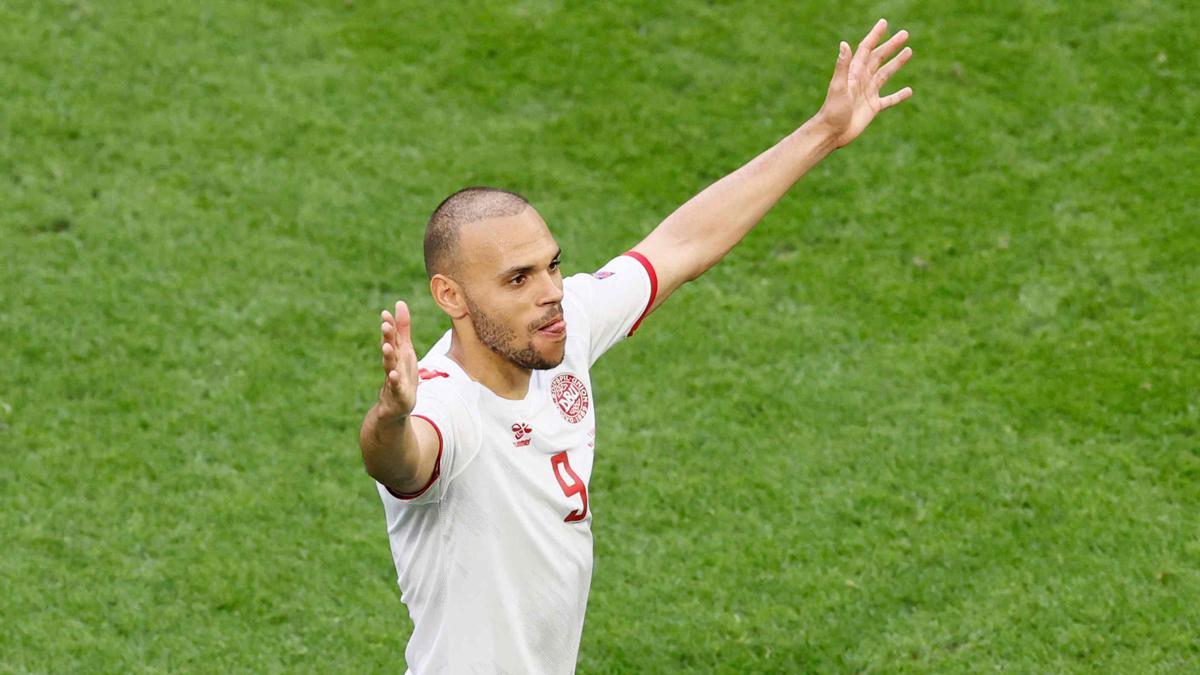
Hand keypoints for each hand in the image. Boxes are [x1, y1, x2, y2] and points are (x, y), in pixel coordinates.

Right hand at [378, 301, 417, 417]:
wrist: (395, 406)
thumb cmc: (401, 373)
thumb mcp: (405, 349)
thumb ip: (402, 328)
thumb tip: (400, 303)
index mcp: (396, 353)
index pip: (391, 337)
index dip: (389, 325)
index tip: (386, 313)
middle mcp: (392, 364)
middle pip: (389, 348)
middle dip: (387, 337)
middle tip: (385, 324)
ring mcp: (393, 379)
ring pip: (390, 366)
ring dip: (388, 356)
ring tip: (386, 347)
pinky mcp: (398, 393)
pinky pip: (395, 386)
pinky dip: (394, 381)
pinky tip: (393, 375)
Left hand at [816, 19, 912, 147]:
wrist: (832, 133)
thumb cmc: (833, 110)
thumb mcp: (839, 86)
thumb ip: (842, 66)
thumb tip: (844, 43)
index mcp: (854, 73)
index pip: (866, 50)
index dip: (875, 36)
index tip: (884, 23)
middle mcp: (862, 80)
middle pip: (879, 58)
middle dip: (891, 46)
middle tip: (905, 34)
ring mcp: (868, 93)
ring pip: (885, 74)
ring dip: (897, 63)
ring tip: (909, 51)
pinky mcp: (873, 108)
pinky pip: (889, 100)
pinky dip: (899, 96)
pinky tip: (909, 91)